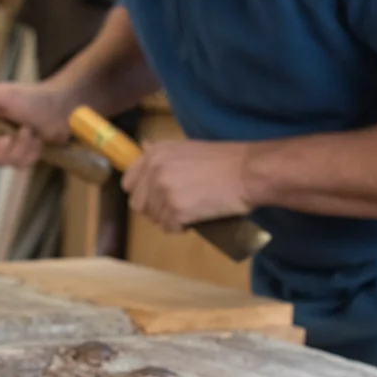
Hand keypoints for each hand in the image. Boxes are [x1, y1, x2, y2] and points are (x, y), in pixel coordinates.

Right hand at [0, 79, 72, 168]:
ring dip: (20, 149)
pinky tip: (38, 141)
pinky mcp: (25, 154)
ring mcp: (10, 145)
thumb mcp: (4, 96)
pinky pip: (21, 164)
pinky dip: (31, 153)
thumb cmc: (34, 98)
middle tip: (8, 137)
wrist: (65, 108)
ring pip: (4, 162)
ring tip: (31, 132)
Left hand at [122, 139, 256, 231]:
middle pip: (138, 204)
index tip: (156, 198)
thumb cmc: (225, 160)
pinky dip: (182, 227)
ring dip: (171, 219)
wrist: (247, 172)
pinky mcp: (176, 211)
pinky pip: (170, 228)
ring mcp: (163, 191)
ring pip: (154, 218)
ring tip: (192, 210)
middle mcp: (154, 171)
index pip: (129, 182)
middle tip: (176, 208)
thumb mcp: (186, 148)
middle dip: (155, 209)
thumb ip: (163, 155)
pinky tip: (197, 217)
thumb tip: (143, 147)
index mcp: (155, 154)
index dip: (142, 194)